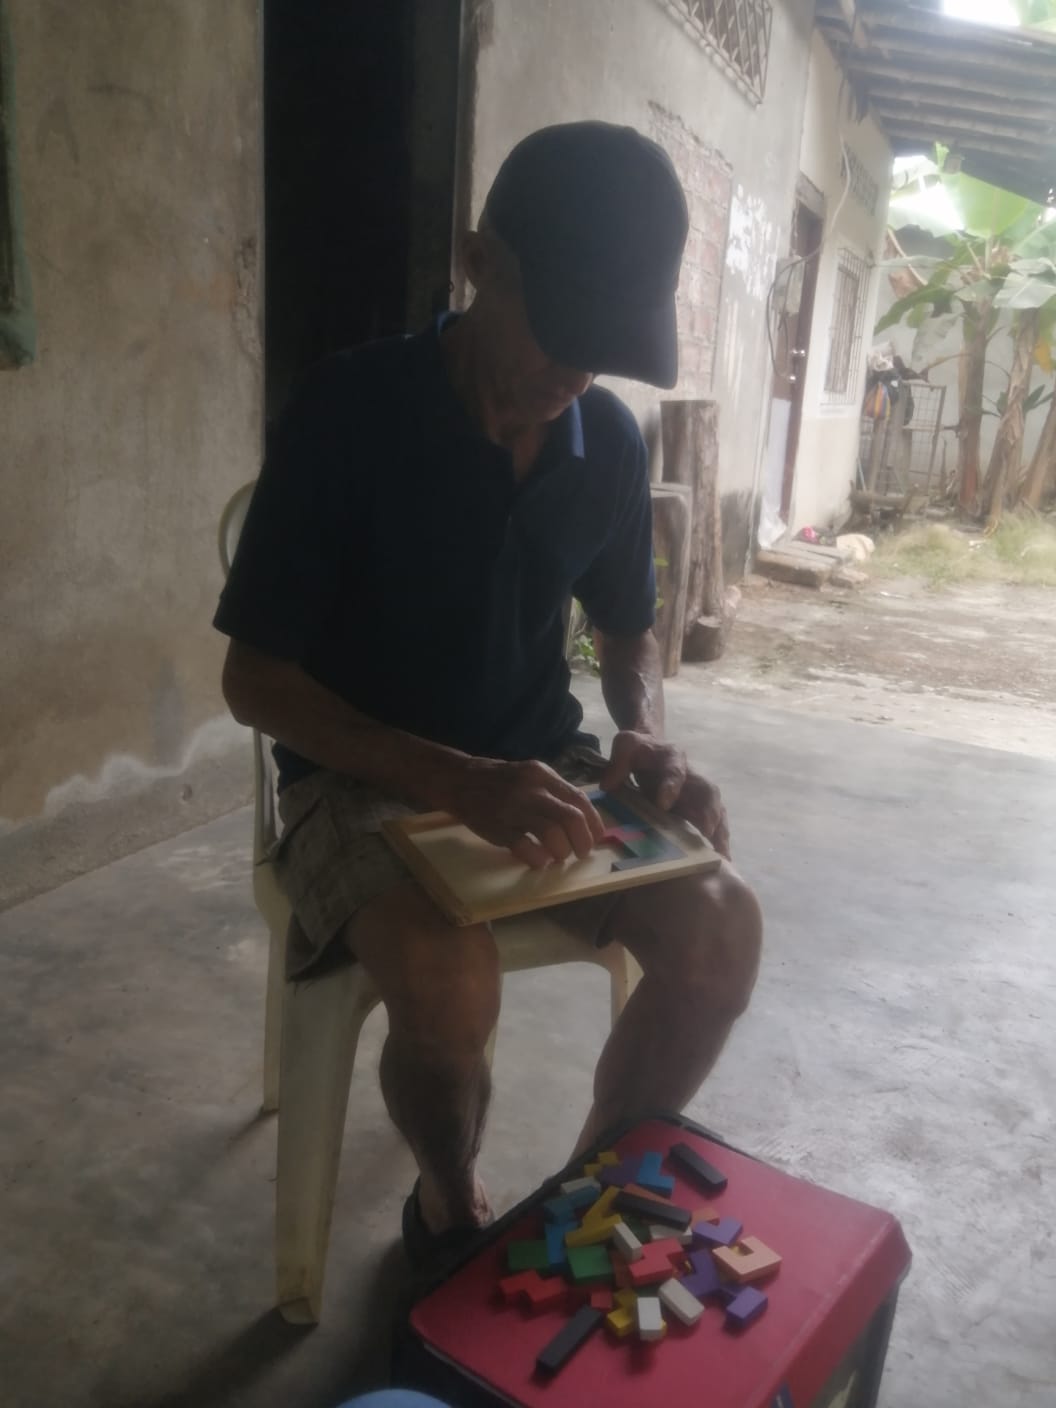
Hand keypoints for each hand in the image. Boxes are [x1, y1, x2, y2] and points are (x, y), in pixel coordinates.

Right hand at [443, 757, 604, 868]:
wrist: (458, 780)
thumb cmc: (501, 782)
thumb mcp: (530, 776)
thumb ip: (554, 794)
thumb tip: (584, 821)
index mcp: (542, 775)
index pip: (579, 799)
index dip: (593, 822)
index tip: (596, 838)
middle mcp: (531, 789)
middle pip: (570, 818)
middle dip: (582, 841)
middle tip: (581, 853)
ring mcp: (513, 808)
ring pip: (551, 833)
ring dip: (562, 851)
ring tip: (559, 856)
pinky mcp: (497, 827)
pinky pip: (525, 847)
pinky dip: (538, 858)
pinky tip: (539, 861)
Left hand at [600, 730, 730, 858]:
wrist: (651, 748)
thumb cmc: (639, 750)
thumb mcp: (625, 746)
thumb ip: (618, 762)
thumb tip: (607, 785)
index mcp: (673, 757)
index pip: (675, 770)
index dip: (671, 786)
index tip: (663, 805)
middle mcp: (692, 774)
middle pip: (708, 791)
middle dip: (709, 812)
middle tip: (706, 833)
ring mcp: (698, 793)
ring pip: (717, 810)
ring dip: (719, 832)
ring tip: (721, 856)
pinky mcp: (698, 808)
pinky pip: (714, 823)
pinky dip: (718, 840)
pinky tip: (720, 859)